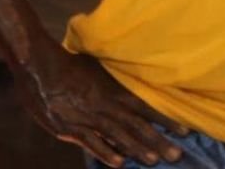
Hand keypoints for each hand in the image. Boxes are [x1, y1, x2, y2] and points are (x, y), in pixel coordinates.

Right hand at [16, 47, 187, 166]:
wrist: (40, 66)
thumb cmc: (70, 65)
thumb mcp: (99, 70)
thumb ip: (114, 83)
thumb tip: (132, 92)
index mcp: (114, 91)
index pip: (146, 107)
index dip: (165, 120)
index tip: (184, 131)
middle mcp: (106, 105)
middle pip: (136, 125)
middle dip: (157, 141)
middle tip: (176, 155)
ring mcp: (88, 117)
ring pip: (118, 135)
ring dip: (137, 149)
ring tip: (154, 160)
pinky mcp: (69, 127)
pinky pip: (91, 142)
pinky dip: (106, 153)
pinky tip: (120, 163)